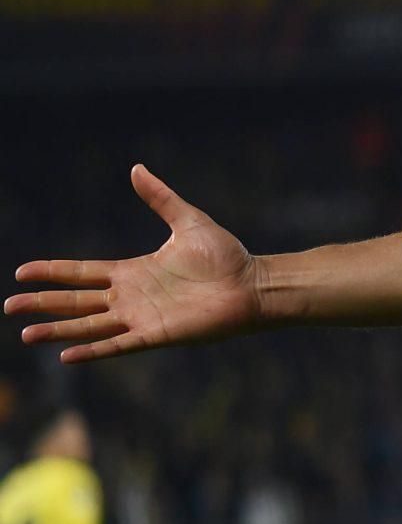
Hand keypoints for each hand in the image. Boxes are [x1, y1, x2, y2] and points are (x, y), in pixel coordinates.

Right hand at [11, 166, 266, 362]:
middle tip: (9, 305)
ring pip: (89, 326)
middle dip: (43, 303)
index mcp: (133, 272)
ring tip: (26, 334)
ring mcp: (142, 317)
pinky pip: (119, 345)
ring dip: (58, 330)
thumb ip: (160, 198)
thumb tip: (136, 168)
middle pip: (76, 301)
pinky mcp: (158, 334)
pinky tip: (67, 355)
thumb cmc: (226, 256)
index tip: (22, 272)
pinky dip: (94, 350)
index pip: (83, 273)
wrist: (254, 283)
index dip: (53, 272)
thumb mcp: (187, 220)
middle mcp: (131, 297)